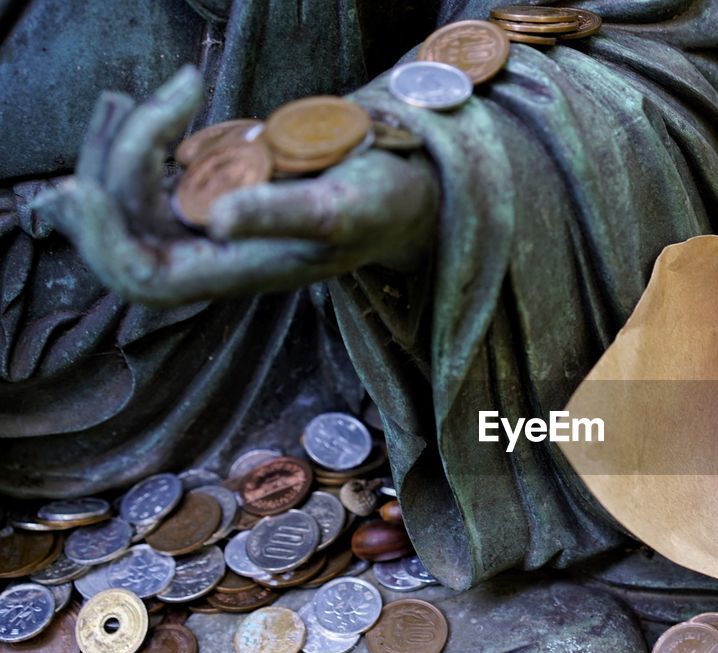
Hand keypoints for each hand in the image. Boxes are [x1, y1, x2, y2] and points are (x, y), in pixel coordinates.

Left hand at [36, 66, 437, 306]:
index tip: (84, 185)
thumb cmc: (382, 204)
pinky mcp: (212, 190)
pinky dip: (141, 130)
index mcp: (238, 272)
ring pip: (129, 196)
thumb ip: (280, 214)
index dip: (104, 239)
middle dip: (109, 170)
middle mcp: (213, 255)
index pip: (144, 274)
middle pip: (123, 232)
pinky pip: (151, 169)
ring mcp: (208, 223)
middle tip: (135, 105)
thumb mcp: (340, 207)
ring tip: (163, 89)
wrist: (409, 192)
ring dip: (120, 140)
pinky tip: (167, 93)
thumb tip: (217, 220)